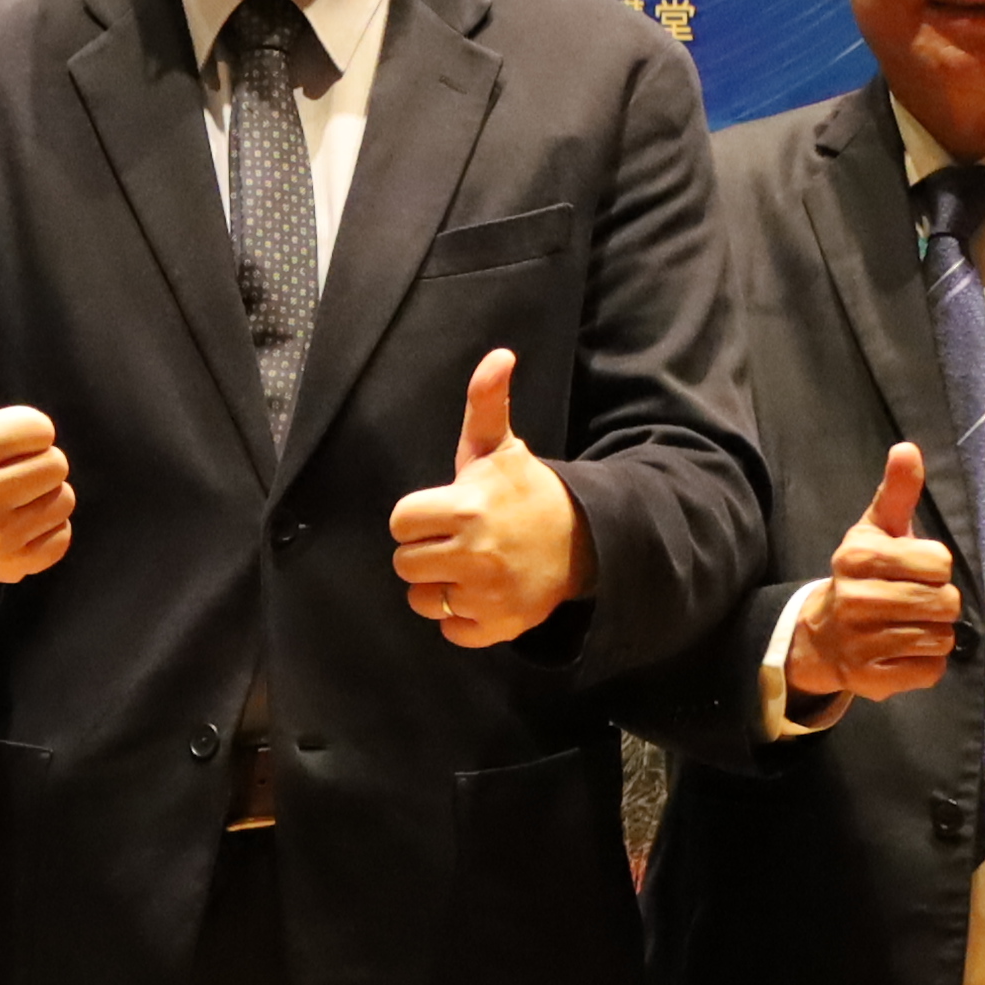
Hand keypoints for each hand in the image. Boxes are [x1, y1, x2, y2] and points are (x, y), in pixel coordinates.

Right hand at [0, 290, 74, 581]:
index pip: (42, 429)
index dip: (27, 429)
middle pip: (58, 465)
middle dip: (38, 462)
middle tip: (8, 468)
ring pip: (64, 501)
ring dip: (45, 495)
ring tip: (12, 495)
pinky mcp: (9, 568)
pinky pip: (61, 540)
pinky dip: (47, 532)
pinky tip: (17, 523)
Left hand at [385, 347, 587, 646]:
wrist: (583, 540)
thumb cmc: (526, 492)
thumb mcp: (501, 448)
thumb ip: (486, 403)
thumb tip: (498, 355)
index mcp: (467, 507)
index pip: (401, 522)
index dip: (418, 517)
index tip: (445, 512)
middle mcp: (474, 554)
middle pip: (404, 563)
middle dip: (425, 551)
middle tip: (457, 540)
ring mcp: (486, 594)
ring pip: (421, 598)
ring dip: (438, 586)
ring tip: (468, 566)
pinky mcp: (497, 626)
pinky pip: (449, 629)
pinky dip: (462, 617)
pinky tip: (483, 593)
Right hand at [789, 442, 962, 704]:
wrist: (821, 636)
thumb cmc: (862, 576)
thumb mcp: (876, 530)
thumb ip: (897, 492)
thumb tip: (907, 449)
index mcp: (859, 557)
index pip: (940, 561)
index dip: (935, 567)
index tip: (914, 570)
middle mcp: (855, 599)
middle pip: (945, 602)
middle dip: (939, 602)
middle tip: (915, 602)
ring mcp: (860, 642)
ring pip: (940, 638)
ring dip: (934, 634)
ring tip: (909, 626)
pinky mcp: (870, 680)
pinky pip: (930, 671)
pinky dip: (926, 664)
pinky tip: (903, 651)